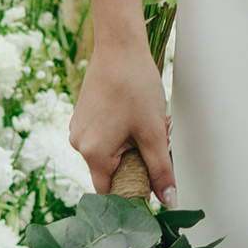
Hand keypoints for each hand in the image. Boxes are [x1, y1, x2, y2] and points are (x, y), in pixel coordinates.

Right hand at [71, 38, 175, 201]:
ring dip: (133, 145)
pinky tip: (137, 113)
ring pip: (110, 152)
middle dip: (138, 161)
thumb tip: (168, 200)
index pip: (110, 191)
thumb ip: (161, 170)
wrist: (120, 47)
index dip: (133, 191)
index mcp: (92, 153)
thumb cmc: (136, 87)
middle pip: (112, 171)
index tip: (154, 180)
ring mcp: (79, 128)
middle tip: (157, 138)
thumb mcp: (153, 133)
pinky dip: (123, 132)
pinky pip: (104, 136)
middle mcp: (79, 143)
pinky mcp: (84, 116)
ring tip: (148, 121)